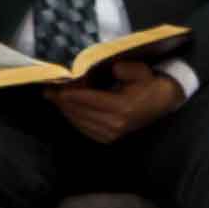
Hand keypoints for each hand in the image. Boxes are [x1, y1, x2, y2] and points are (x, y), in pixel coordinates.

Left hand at [45, 60, 183, 142]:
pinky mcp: (108, 138)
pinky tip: (67, 107)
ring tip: (54, 97)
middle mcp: (115, 124)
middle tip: (49, 90)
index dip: (70, 94)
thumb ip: (126, 69)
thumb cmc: (147, 84)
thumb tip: (111, 70)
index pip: (89, 100)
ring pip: (79, 121)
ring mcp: (111, 134)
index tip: (55, 87)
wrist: (160, 103)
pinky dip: (73, 118)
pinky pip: (83, 129)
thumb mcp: (140, 71)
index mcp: (122, 108)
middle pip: (80, 112)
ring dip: (65, 109)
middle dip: (63, 101)